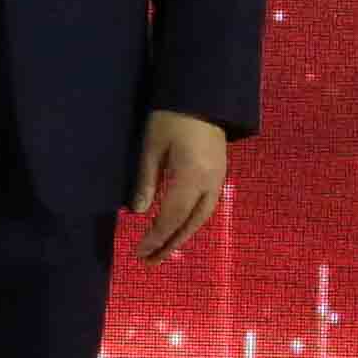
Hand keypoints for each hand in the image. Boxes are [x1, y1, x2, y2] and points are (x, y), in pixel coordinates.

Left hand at [133, 111, 232, 262]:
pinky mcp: (220, 174)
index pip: (171, 217)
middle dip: (170, 244)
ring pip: (201, 218)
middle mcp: (210, 184)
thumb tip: (137, 213)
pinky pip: (207, 206)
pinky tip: (180, 226)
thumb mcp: (151, 148)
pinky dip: (192, 221)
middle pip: (190, 223)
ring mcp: (219, 180)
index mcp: (191, 178)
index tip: (139, 253)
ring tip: (164, 250)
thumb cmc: (170, 118)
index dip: (155, 238)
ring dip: (182, 236)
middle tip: (151, 261)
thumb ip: (146, 181)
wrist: (203, 96)